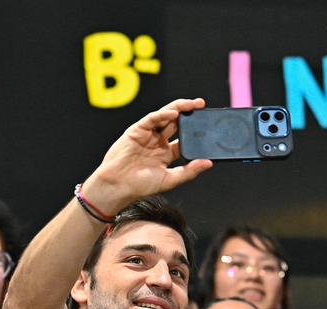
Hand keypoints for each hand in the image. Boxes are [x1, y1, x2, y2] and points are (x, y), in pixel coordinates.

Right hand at [83, 98, 213, 213]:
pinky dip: (163, 114)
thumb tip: (209, 163)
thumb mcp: (170, 179)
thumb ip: (189, 171)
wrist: (117, 186)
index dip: (196, 132)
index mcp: (166, 154)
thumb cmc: (140, 186)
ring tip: (193, 104)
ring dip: (179, 108)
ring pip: (165, 116)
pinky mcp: (137, 130)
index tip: (209, 126)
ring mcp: (147, 135)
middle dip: (189, 113)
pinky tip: (174, 113)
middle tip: (202, 105)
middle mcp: (157, 142)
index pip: (184, 139)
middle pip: (176, 123)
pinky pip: (152, 118)